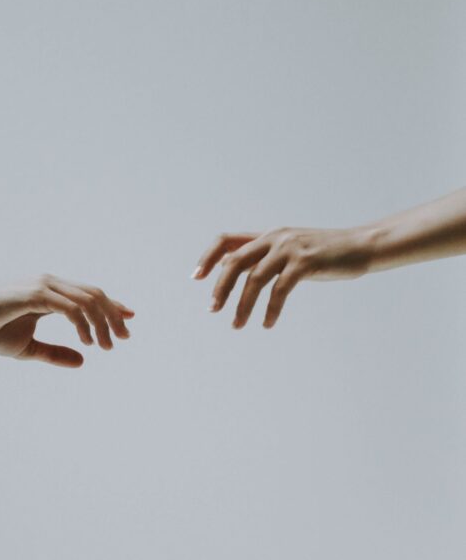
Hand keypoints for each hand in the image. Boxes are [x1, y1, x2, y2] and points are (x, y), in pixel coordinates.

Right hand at [0, 275, 133, 366]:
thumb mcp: (28, 348)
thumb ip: (55, 353)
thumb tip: (83, 361)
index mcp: (50, 292)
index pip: (89, 295)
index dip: (112, 306)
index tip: (129, 321)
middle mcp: (50, 284)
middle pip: (95, 294)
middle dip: (114, 316)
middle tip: (123, 339)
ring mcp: (44, 286)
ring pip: (87, 300)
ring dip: (102, 323)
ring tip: (107, 346)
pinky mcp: (35, 294)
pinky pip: (70, 307)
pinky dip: (83, 324)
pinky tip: (87, 342)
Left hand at [192, 226, 372, 328]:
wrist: (362, 245)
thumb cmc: (327, 253)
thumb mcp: (293, 252)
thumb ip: (267, 258)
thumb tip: (238, 272)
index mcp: (269, 235)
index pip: (227, 240)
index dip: (208, 257)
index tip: (196, 278)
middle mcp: (275, 238)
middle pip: (234, 261)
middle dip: (220, 288)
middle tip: (213, 310)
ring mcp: (290, 249)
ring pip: (254, 279)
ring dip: (242, 305)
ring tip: (237, 325)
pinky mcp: (305, 262)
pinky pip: (279, 289)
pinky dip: (270, 309)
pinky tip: (267, 323)